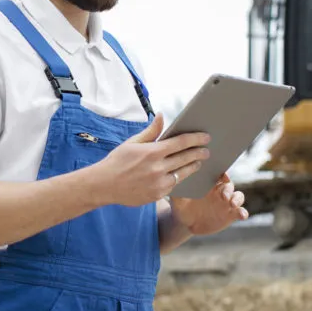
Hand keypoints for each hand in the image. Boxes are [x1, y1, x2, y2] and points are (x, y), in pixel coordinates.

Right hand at [88, 113, 209, 207]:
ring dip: (193, 166)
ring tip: (199, 162)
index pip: (180, 143)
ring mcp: (159, 183)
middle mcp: (158, 168)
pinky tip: (183, 174)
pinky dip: (180, 178)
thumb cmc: (117, 161)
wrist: (104, 185)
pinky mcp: (158, 194)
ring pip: (183, 173)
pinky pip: (174, 185)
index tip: (205, 137)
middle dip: (199, 153)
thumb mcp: (132, 143)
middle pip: (186, 158)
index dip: (195, 139)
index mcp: (152, 152)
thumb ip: (151, 131)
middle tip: (207, 150)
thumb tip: (161, 116)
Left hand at [170, 172, 247, 234]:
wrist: (185, 223)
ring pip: (238, 196)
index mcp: (209, 184)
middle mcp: (220, 191)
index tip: (223, 176)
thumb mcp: (177, 198)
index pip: (219, 174)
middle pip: (229, 185)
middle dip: (228, 189)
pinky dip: (243, 212)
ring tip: (232, 204)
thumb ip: (177, 190)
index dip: (223, 174)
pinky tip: (242, 215)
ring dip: (237, 198)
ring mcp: (227, 203)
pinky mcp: (230, 215)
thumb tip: (174, 180)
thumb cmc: (181, 206)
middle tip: (223, 196)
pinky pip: (240, 212)